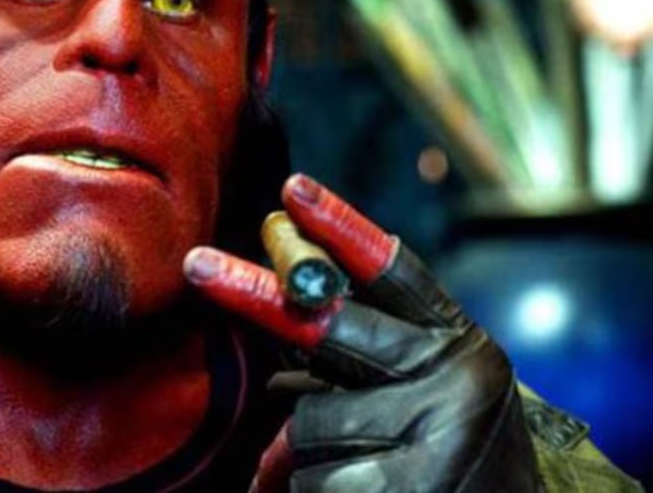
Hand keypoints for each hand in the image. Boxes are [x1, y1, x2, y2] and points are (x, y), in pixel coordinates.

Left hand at [184, 174, 539, 492]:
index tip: (293, 189)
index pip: (393, 273)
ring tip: (369, 476)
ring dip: (310, 452)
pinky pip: (308, 476)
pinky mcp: (407, 487)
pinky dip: (305, 490)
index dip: (341, 228)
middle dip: (256, 295)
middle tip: (195, 263)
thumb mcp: (422, 398)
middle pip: (329, 325)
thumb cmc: (448, 461)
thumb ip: (363, 365)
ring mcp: (434, 434)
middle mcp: (454, 378)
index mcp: (457, 344)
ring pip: (307, 418)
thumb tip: (280, 375)